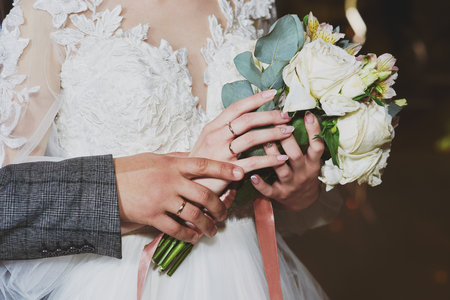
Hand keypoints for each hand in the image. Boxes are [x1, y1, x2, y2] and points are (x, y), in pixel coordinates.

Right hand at [114, 153, 243, 241]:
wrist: (105, 184)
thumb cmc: (131, 169)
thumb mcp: (155, 157)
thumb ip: (177, 158)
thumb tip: (194, 155)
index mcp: (173, 164)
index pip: (205, 164)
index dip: (225, 169)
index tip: (240, 173)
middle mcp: (171, 181)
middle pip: (204, 194)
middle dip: (220, 206)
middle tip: (225, 213)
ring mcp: (162, 199)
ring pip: (194, 215)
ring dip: (207, 225)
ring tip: (213, 230)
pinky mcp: (152, 216)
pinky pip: (176, 229)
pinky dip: (188, 235)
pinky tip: (194, 238)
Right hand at [190, 90, 294, 194]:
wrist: (188, 185)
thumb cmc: (202, 163)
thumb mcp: (208, 141)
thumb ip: (225, 130)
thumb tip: (246, 117)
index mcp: (212, 127)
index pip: (236, 108)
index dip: (255, 99)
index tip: (273, 93)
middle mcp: (216, 137)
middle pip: (247, 120)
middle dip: (269, 116)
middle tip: (286, 115)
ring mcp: (221, 154)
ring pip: (251, 138)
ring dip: (273, 134)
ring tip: (288, 132)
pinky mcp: (227, 171)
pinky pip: (253, 162)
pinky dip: (269, 160)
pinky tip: (282, 158)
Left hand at [250, 112, 323, 211]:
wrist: (303, 202)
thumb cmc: (303, 172)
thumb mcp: (310, 159)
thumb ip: (305, 141)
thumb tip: (295, 113)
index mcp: (312, 162)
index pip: (317, 146)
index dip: (314, 131)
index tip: (308, 114)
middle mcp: (303, 173)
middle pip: (296, 155)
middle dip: (287, 139)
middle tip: (277, 123)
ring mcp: (290, 184)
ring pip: (281, 169)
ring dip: (272, 154)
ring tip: (263, 140)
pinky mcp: (279, 194)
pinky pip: (269, 190)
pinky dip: (260, 184)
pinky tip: (252, 175)